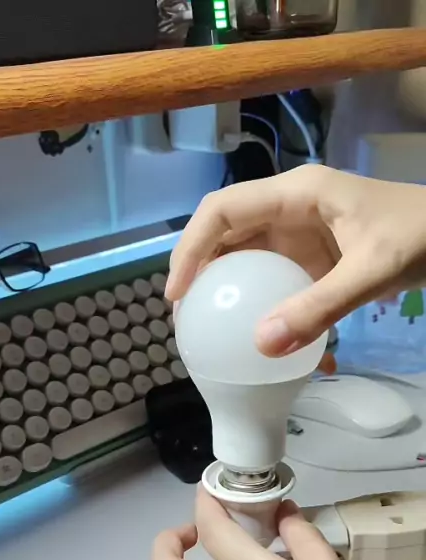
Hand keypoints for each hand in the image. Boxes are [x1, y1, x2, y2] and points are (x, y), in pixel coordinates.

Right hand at [166, 165, 425, 358]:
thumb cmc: (421, 235)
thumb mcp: (372, 270)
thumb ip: (320, 307)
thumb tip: (262, 346)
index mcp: (296, 194)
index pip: (223, 211)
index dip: (190, 249)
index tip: (177, 294)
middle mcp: (291, 210)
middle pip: (226, 235)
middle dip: (202, 274)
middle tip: (188, 320)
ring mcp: (302, 234)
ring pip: (248, 260)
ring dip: (231, 294)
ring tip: (214, 334)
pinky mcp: (316, 259)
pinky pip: (277, 282)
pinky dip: (269, 310)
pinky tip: (274, 343)